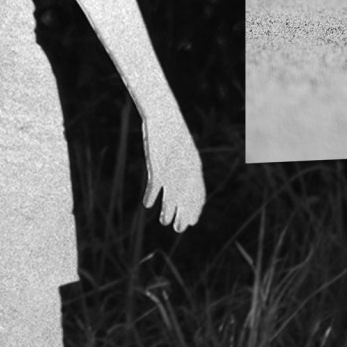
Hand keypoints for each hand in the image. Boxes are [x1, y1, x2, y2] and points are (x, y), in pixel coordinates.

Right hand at [142, 117, 205, 231]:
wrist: (165, 117)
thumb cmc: (173, 132)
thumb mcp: (184, 149)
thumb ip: (186, 165)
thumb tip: (188, 176)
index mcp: (195, 168)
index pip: (199, 195)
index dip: (196, 210)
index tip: (192, 222)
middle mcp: (185, 173)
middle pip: (186, 201)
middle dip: (184, 216)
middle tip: (179, 229)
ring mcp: (171, 171)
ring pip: (171, 199)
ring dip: (168, 212)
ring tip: (165, 222)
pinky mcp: (157, 168)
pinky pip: (154, 188)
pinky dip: (151, 197)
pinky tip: (147, 204)